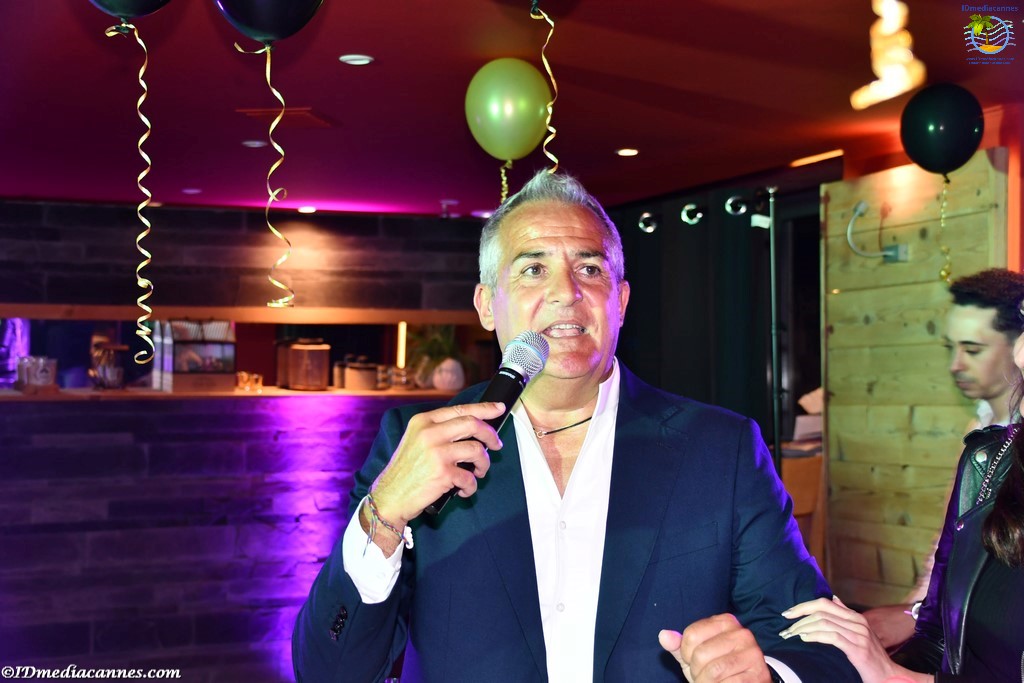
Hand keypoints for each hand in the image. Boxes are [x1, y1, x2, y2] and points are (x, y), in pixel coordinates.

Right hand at [369, 402, 505, 527]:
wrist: (389, 497)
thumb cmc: (406, 472)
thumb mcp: (416, 441)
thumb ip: (439, 431)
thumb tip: (473, 427)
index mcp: (423, 422)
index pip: (460, 409)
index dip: (484, 408)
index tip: (499, 408)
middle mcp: (429, 433)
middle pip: (473, 424)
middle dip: (490, 435)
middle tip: (496, 445)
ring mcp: (436, 452)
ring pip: (477, 450)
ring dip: (483, 464)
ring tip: (478, 472)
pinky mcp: (443, 473)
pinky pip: (470, 477)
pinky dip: (471, 487)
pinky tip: (462, 490)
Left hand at [660, 613, 769, 682]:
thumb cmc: (718, 667)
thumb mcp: (696, 656)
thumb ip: (679, 647)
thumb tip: (663, 635)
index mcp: (725, 622)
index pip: (691, 635)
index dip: (686, 654)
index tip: (693, 661)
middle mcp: (742, 633)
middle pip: (701, 654)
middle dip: (697, 672)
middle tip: (703, 676)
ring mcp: (752, 653)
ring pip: (714, 671)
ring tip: (711, 682)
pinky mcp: (758, 674)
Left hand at [781, 596, 931, 682]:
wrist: (889, 676)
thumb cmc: (871, 657)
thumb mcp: (859, 633)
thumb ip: (845, 616)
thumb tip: (833, 598)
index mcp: (856, 617)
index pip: (825, 603)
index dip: (804, 605)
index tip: (788, 613)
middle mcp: (857, 622)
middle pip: (822, 610)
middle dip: (800, 615)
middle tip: (785, 625)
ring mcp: (858, 635)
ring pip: (824, 622)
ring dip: (803, 627)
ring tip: (791, 635)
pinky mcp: (857, 648)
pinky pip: (831, 636)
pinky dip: (814, 636)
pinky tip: (804, 638)